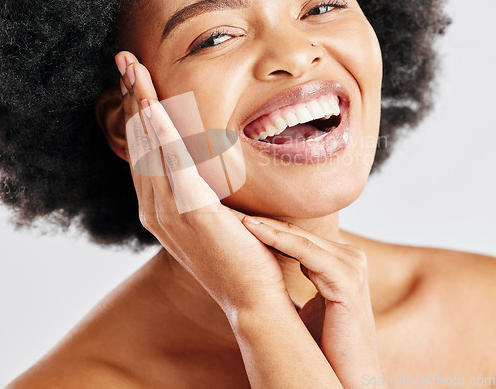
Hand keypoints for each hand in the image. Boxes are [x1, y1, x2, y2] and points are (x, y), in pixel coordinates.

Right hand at [114, 51, 291, 315]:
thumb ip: (200, 189)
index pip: (145, 151)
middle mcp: (155, 209)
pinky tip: (152, 105)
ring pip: (149, 146)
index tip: (138, 81)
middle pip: (140, 143)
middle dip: (133, 99)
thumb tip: (208, 161)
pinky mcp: (192, 212)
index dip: (140, 114)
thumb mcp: (214, 215)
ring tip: (133, 69)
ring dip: (141, 104)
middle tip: (126, 61)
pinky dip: (160, 132)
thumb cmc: (241, 255)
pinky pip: (171, 163)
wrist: (255, 298)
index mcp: (160, 208)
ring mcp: (169, 212)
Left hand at [240, 217, 382, 386]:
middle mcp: (350, 257)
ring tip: (232, 215)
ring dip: (263, 225)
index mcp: (341, 260)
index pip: (297, 235)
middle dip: (261, 220)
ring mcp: (352, 267)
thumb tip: (269, 264)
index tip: (234, 217)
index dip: (265, 225)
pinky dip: (277, 238)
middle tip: (228, 207)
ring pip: (299, 237)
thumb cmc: (328, 345)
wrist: (350, 381)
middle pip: (297, 231)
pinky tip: (251, 230)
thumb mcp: (312, 302)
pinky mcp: (347, 282)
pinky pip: (305, 252)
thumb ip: (304, 275)